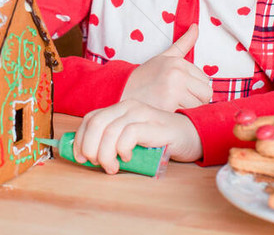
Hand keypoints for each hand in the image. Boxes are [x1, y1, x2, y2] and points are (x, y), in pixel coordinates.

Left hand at [72, 99, 202, 173]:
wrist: (193, 135)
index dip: (80, 138)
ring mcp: (141, 114)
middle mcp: (128, 106)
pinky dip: (123, 149)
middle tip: (96, 164)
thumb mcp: (132, 138)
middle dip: (89, 147)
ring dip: (105, 154)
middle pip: (96, 124)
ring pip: (109, 131)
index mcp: (120, 108)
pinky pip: (128, 134)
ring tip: (112, 167)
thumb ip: (113, 140)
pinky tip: (128, 157)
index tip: (81, 158)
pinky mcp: (153, 125)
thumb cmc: (160, 140)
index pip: (90, 118)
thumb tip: (87, 155)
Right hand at [120, 24, 212, 110]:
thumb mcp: (163, 58)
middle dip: (195, 101)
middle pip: (206, 95)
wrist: (121, 92)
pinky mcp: (168, 105)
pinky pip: (187, 116)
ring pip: (198, 107)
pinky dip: (179, 117)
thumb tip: (196, 27)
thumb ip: (182, 44)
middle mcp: (177, 73)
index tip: (179, 91)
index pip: (205, 81)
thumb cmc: (144, 77)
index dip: (194, 89)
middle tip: (177, 101)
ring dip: (187, 111)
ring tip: (170, 106)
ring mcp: (173, 89)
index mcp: (178, 62)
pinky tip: (167, 112)